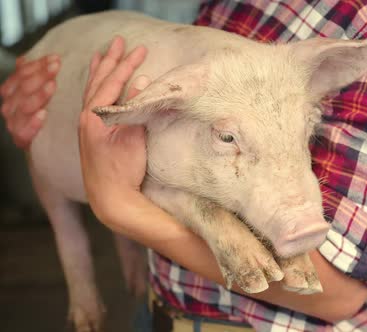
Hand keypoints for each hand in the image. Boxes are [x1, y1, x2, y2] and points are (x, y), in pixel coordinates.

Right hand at [0, 55, 59, 148]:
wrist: (39, 142)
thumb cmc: (40, 112)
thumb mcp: (37, 91)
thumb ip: (32, 75)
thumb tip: (26, 58)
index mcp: (11, 90)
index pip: (21, 73)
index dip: (37, 65)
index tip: (55, 59)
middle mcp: (10, 105)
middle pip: (23, 87)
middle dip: (40, 75)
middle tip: (56, 68)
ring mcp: (14, 122)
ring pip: (24, 106)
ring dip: (39, 95)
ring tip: (52, 86)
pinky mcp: (20, 138)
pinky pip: (24, 130)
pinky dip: (33, 122)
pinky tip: (43, 114)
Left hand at [78, 36, 148, 222]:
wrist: (111, 199)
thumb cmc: (123, 171)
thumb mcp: (134, 138)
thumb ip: (136, 108)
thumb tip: (142, 82)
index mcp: (95, 117)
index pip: (112, 83)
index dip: (126, 65)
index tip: (140, 50)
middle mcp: (86, 119)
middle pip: (98, 82)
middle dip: (110, 61)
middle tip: (120, 42)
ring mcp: (87, 128)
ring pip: (92, 92)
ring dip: (99, 72)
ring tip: (101, 56)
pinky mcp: (91, 136)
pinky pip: (92, 103)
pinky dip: (96, 89)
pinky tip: (98, 88)